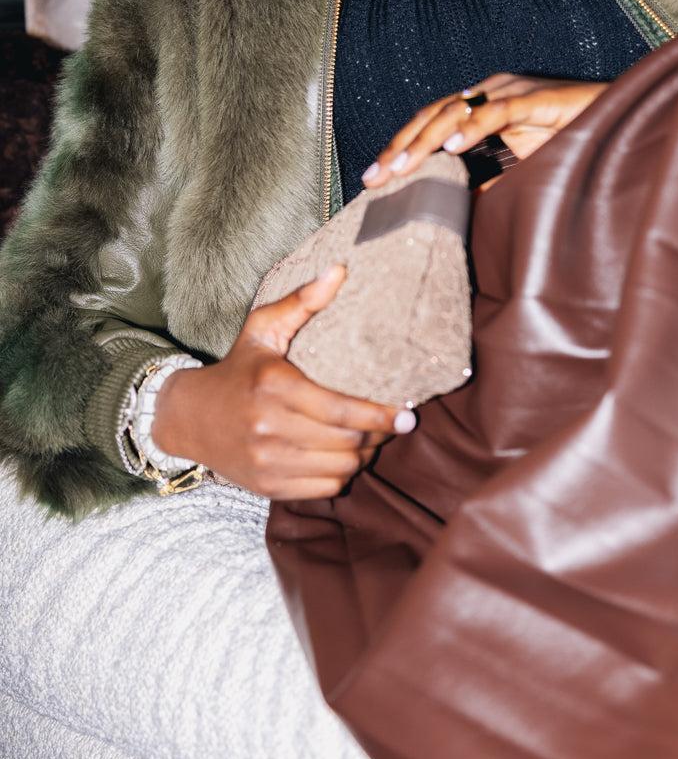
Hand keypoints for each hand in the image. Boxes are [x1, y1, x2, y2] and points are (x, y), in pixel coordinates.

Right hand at [152, 266, 412, 498]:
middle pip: (346, 442)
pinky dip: (342, 475)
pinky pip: (324, 489)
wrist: (187, 417)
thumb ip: (302, 300)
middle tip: (396, 424)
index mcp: (274, 387)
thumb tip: (340, 269)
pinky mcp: (267, 486)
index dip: (380, 416)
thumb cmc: (237, 368)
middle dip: (378, 435)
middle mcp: (269, 428)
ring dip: (364, 456)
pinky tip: (345, 457)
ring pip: (339, 469)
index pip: (340, 410)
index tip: (408, 413)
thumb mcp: (262, 328)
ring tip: (373, 439)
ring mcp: (267, 462)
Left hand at [362, 73, 606, 187]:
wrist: (618, 116)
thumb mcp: (521, 166)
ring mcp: (512, 91)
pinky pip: (498, 110)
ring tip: (403, 168)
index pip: (430, 122)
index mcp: (484, 104)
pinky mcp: (537, 98)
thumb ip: (490, 179)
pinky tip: (452, 148)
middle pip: (432, 115)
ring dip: (425, 141)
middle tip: (375, 177)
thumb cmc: (572, 138)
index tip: (375, 178)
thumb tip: (456, 204)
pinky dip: (472, 128)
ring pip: (456, 112)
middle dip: (401, 146)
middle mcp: (491, 91)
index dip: (401, 147)